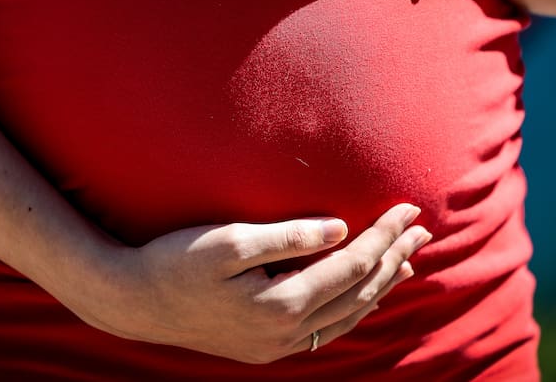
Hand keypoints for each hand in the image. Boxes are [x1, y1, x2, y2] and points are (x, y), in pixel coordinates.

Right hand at [86, 203, 430, 363]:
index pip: (352, 264)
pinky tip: (358, 294)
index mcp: (282, 305)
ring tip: (406, 264)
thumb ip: (288, 236)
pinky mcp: (263, 346)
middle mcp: (286, 333)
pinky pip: (325, 329)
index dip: (384, 235)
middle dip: (393, 259)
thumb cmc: (175, 262)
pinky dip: (351, 307)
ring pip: (347, 316)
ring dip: (379, 287)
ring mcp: (276, 345)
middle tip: (423, 232)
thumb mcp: (229, 241)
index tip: (408, 209)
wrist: (132, 303)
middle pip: (358, 292)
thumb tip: (340, 228)